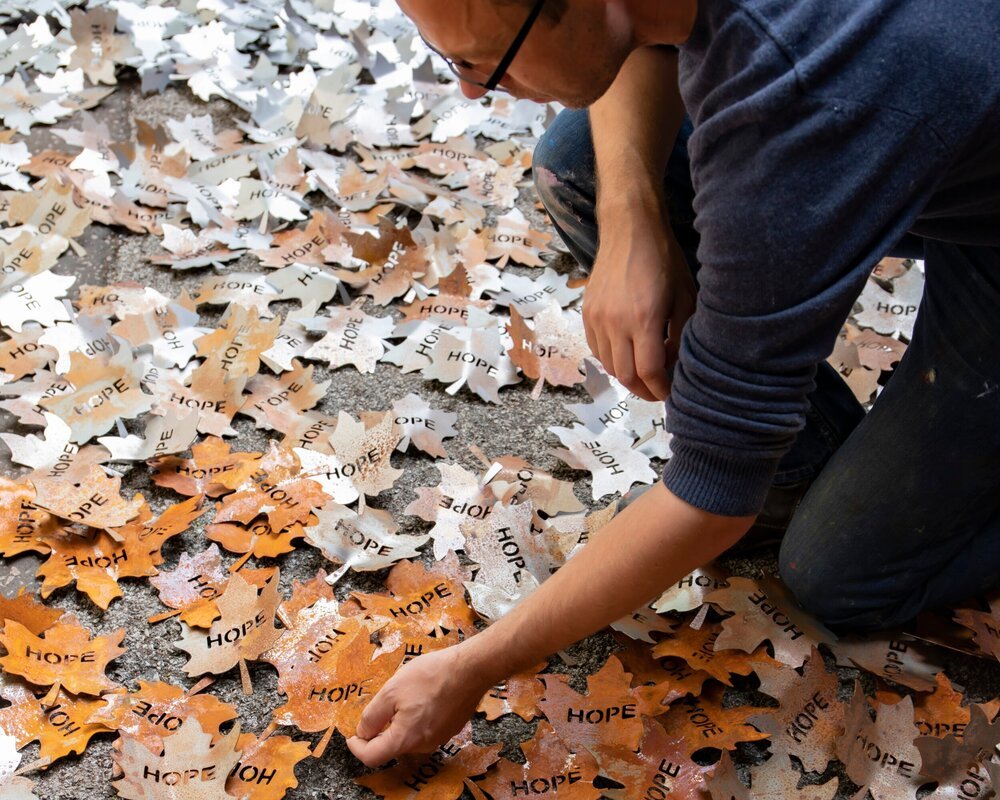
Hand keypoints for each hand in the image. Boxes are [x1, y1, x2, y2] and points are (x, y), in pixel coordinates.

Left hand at [346, 642, 494, 767]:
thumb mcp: (391, 690)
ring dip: (399, 722)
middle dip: (380, 730)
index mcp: (405, 739)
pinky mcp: (449, 729)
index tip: (351, 735)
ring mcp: (439, 738)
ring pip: (409, 737)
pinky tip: (421, 696)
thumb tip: (363, 733)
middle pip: (391, 747)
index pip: (372, 757)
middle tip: (379, 706)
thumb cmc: (430, 676)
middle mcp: (422, 745)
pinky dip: (416, 718)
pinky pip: (424, 729)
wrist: (470, 669)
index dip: (357, 747)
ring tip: (404, 695)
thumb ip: (372, 716)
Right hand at [583, 212, 695, 400]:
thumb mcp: (684, 298)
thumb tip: (674, 366)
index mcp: (643, 319)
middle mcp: (615, 323)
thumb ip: (680, 336)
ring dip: (627, 377)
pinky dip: (612, 360)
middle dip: (644, 390)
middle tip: (659, 390)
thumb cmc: (663, 260)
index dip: (661, 389)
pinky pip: (596, 349)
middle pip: (625, 376)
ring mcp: (597, 319)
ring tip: (644, 374)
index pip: (648, 372)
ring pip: (608, 366)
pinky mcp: (587, 313)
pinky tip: (627, 354)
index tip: (671, 392)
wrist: (629, 230)